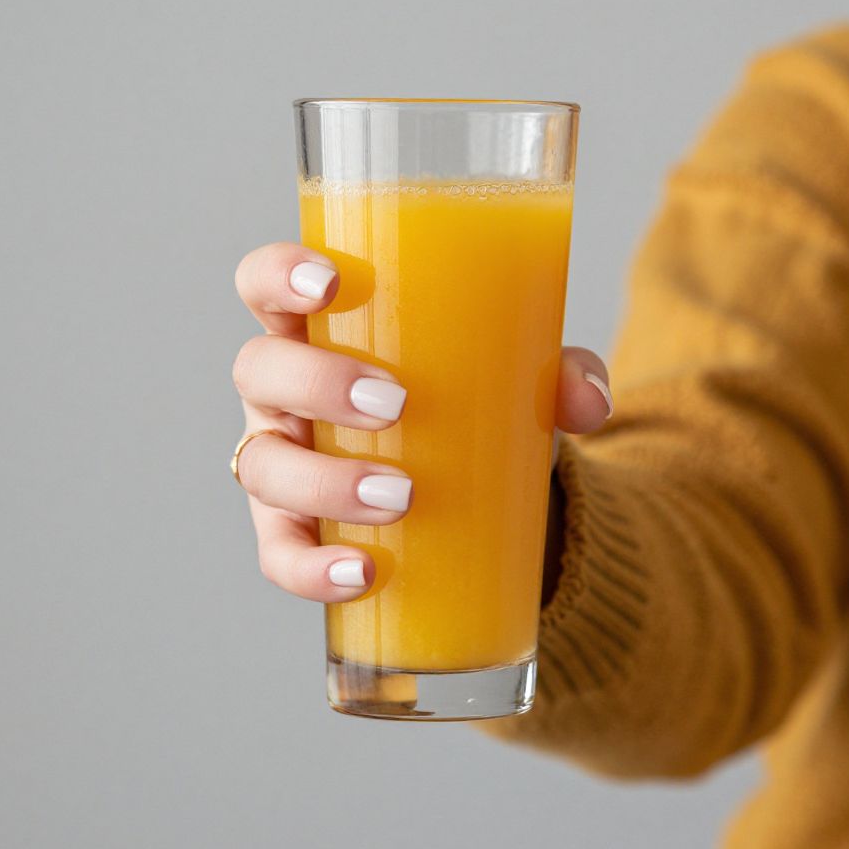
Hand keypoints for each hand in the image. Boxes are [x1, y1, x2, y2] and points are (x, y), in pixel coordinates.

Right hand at [232, 242, 612, 602]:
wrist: (468, 491)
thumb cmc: (467, 405)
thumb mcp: (514, 377)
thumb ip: (559, 373)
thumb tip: (587, 398)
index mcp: (321, 329)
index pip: (266, 284)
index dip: (278, 275)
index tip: (330, 283)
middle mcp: (285, 391)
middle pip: (260, 369)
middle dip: (317, 382)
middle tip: (395, 403)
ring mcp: (282, 461)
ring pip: (264, 466)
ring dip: (325, 481)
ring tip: (402, 495)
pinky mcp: (294, 531)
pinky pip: (281, 554)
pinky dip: (313, 568)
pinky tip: (363, 573)